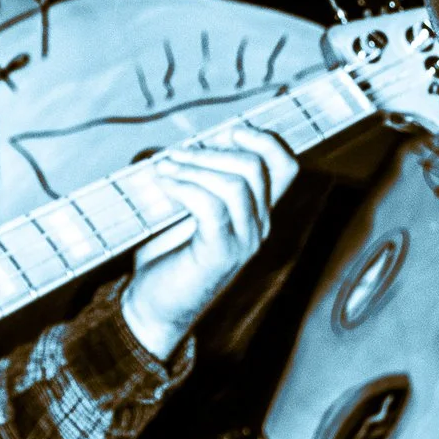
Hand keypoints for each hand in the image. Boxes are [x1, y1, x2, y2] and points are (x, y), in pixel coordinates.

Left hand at [119, 132, 294, 361]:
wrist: (152, 306)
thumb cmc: (167, 255)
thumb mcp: (184, 209)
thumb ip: (194, 179)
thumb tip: (179, 145)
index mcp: (257, 210)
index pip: (285, 165)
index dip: (263, 139)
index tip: (225, 133)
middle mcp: (259, 225)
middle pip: (256, 167)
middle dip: (213, 150)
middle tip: (177, 153)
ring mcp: (243, 241)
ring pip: (235, 184)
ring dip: (194, 167)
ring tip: (164, 167)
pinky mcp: (220, 254)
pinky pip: (211, 207)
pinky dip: (184, 187)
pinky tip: (164, 184)